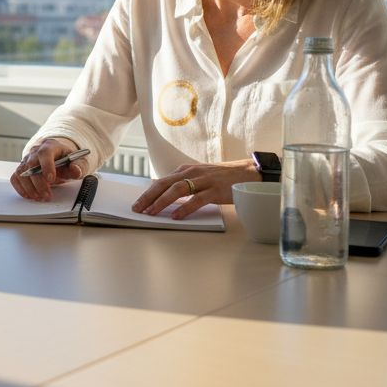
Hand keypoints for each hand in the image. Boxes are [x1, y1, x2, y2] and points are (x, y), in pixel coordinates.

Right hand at [10, 137, 87, 201]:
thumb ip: (78, 166)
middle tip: (47, 195)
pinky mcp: (21, 169)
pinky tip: (29, 195)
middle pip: (31, 165)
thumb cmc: (66, 160)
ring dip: (30, 187)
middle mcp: (36, 151)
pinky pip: (16, 177)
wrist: (58, 158)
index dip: (46, 166)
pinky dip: (20, 188)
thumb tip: (75, 170)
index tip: (51, 179)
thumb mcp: (77, 161)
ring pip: (22, 172)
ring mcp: (27, 160)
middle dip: (39, 182)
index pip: (45, 153)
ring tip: (40, 197)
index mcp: (50, 146)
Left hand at [131, 159, 259, 219]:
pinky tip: (176, 216)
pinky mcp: (215, 190)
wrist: (248, 172)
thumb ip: (184, 184)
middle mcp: (192, 172)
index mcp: (185, 170)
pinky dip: (184, 208)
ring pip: (177, 190)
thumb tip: (165, 197)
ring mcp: (204, 180)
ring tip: (152, 213)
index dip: (147, 193)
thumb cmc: (222, 178)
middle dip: (148, 197)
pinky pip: (196, 199)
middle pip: (164, 184)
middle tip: (137, 209)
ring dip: (162, 202)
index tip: (137, 204)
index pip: (161, 182)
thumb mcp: (199, 177)